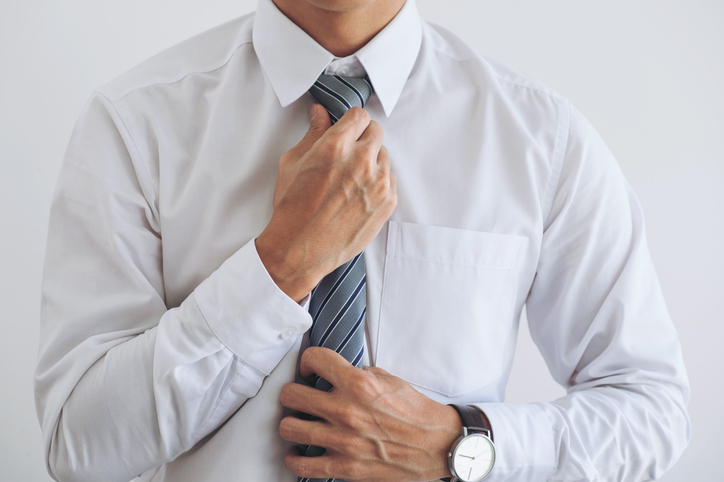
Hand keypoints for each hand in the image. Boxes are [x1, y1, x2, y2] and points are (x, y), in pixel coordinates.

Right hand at [256, 105, 396, 301]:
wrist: (300, 249)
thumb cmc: (292, 208)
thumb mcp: (293, 164)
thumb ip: (313, 134)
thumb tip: (320, 113)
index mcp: (336, 147)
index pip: (358, 115)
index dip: (350, 122)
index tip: (347, 129)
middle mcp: (361, 162)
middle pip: (376, 132)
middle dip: (362, 137)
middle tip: (348, 153)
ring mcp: (378, 183)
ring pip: (384, 156)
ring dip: (371, 160)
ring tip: (351, 178)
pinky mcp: (388, 202)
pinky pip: (390, 179)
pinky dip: (378, 182)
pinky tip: (358, 194)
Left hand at [279, 347, 461, 481]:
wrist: (438, 446)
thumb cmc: (416, 412)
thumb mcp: (390, 380)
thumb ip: (360, 374)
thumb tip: (338, 375)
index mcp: (358, 383)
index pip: (314, 359)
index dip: (307, 362)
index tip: (309, 370)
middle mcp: (345, 410)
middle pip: (291, 395)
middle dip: (292, 393)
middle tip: (299, 397)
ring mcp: (342, 440)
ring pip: (288, 428)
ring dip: (291, 424)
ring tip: (298, 424)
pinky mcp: (344, 467)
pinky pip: (301, 465)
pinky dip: (295, 459)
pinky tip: (299, 453)